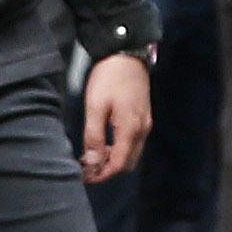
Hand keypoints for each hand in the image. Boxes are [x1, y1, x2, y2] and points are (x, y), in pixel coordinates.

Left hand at [76, 51, 151, 183]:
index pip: (119, 164)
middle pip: (128, 163)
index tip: (86, 176)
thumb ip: (94, 135)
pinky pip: (133, 142)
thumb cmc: (109, 78)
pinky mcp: (143, 117)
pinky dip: (119, 148)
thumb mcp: (95, 106)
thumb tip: (92, 161)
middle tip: (87, 167)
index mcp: (131, 129)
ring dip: (114, 159)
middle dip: (108, 169)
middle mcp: (142, 130)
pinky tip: (104, 142)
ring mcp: (145, 123)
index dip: (102, 174)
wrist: (127, 54)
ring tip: (92, 155)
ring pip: (131, 153)